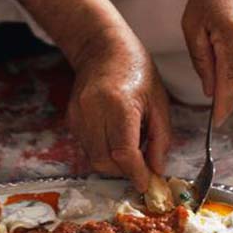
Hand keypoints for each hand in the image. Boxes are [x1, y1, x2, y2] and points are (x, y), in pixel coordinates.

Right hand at [66, 34, 171, 192]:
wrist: (103, 48)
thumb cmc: (136, 69)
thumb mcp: (159, 101)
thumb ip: (161, 139)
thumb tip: (156, 170)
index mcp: (119, 104)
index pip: (124, 153)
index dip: (136, 174)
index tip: (147, 183)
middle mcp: (93, 110)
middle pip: (105, 161)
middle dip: (125, 171)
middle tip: (142, 166)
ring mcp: (78, 114)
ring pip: (94, 158)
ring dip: (114, 162)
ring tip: (130, 142)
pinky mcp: (71, 118)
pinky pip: (87, 147)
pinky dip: (103, 150)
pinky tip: (115, 135)